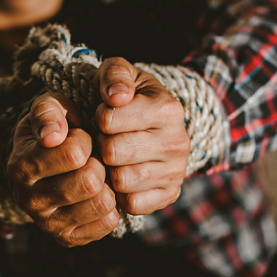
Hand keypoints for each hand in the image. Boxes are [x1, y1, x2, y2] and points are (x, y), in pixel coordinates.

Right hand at [6, 92, 118, 246]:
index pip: (74, 153)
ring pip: (101, 203)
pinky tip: (99, 193)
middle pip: (89, 181)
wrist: (52, 159)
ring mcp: (47, 224)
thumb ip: (48, 112)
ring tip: (97, 174)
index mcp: (21, 166)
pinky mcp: (68, 239)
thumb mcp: (50, 108)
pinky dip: (112, 206)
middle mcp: (28, 200)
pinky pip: (108, 222)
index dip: (86, 140)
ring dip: (107, 185)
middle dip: (99, 163)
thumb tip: (52, 135)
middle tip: (92, 158)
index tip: (80, 138)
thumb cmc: (56, 128)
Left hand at [93, 58, 189, 214]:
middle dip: (102, 144)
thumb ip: (115, 74)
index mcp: (168, 108)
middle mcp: (178, 142)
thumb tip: (116, 97)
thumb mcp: (119, 72)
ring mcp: (177, 171)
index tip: (106, 114)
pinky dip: (121, 193)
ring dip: (109, 169)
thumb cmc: (126, 95)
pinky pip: (132, 204)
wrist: (151, 122)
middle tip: (107, 137)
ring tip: (115, 155)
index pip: (108, 120)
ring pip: (121, 180)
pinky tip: (123, 175)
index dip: (98, 117)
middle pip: (112, 152)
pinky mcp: (170, 195)